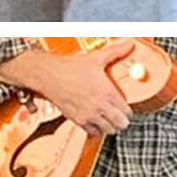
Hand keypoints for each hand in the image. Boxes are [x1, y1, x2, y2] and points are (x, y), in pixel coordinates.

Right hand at [12, 41, 137, 134]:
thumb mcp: (96, 58)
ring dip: (111, 126)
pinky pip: (93, 132)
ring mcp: (88, 115)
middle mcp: (99, 106)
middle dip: (123, 121)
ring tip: (109, 119)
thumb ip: (115, 52)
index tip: (126, 108)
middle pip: (121, 124)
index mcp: (107, 92)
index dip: (129, 111)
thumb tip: (129, 44)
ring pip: (108, 130)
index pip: (127, 112)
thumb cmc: (70, 67)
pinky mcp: (77, 120)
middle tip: (120, 116)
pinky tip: (97, 122)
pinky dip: (97, 130)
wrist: (48, 75)